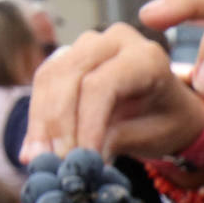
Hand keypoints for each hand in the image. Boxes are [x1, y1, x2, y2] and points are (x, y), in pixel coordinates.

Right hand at [21, 22, 203, 161]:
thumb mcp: (153, 135)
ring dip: (42, 122)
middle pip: (70, 77)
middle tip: (54, 161)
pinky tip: (34, 148)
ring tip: (39, 159)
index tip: (80, 158)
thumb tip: (81, 158)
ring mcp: (89, 44)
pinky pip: (44, 83)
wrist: (169, 109)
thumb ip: (118, 140)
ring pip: (50, 78)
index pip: (102, 85)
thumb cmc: (167, 122)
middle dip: (59, 124)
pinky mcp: (69, 55)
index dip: (86, 123)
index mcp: (147, 57)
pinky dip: (39, 117)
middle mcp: (116, 41)